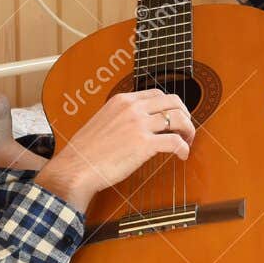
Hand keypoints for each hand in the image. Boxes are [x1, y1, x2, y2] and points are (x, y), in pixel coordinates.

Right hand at [33, 89, 195, 213]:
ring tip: (187, 143)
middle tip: (186, 131)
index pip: (157, 93)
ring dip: (188, 131)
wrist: (75, 168)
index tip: (175, 119)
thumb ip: (122, 118)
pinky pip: (175, 141)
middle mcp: (132, 108)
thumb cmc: (85, 153)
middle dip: (186, 115)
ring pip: (179, 118)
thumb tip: (140, 126)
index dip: (171, 106)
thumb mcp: (103, 122)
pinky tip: (182, 156)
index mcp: (122, 100)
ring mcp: (139, 125)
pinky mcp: (144, 144)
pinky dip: (184, 148)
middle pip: (173, 101)